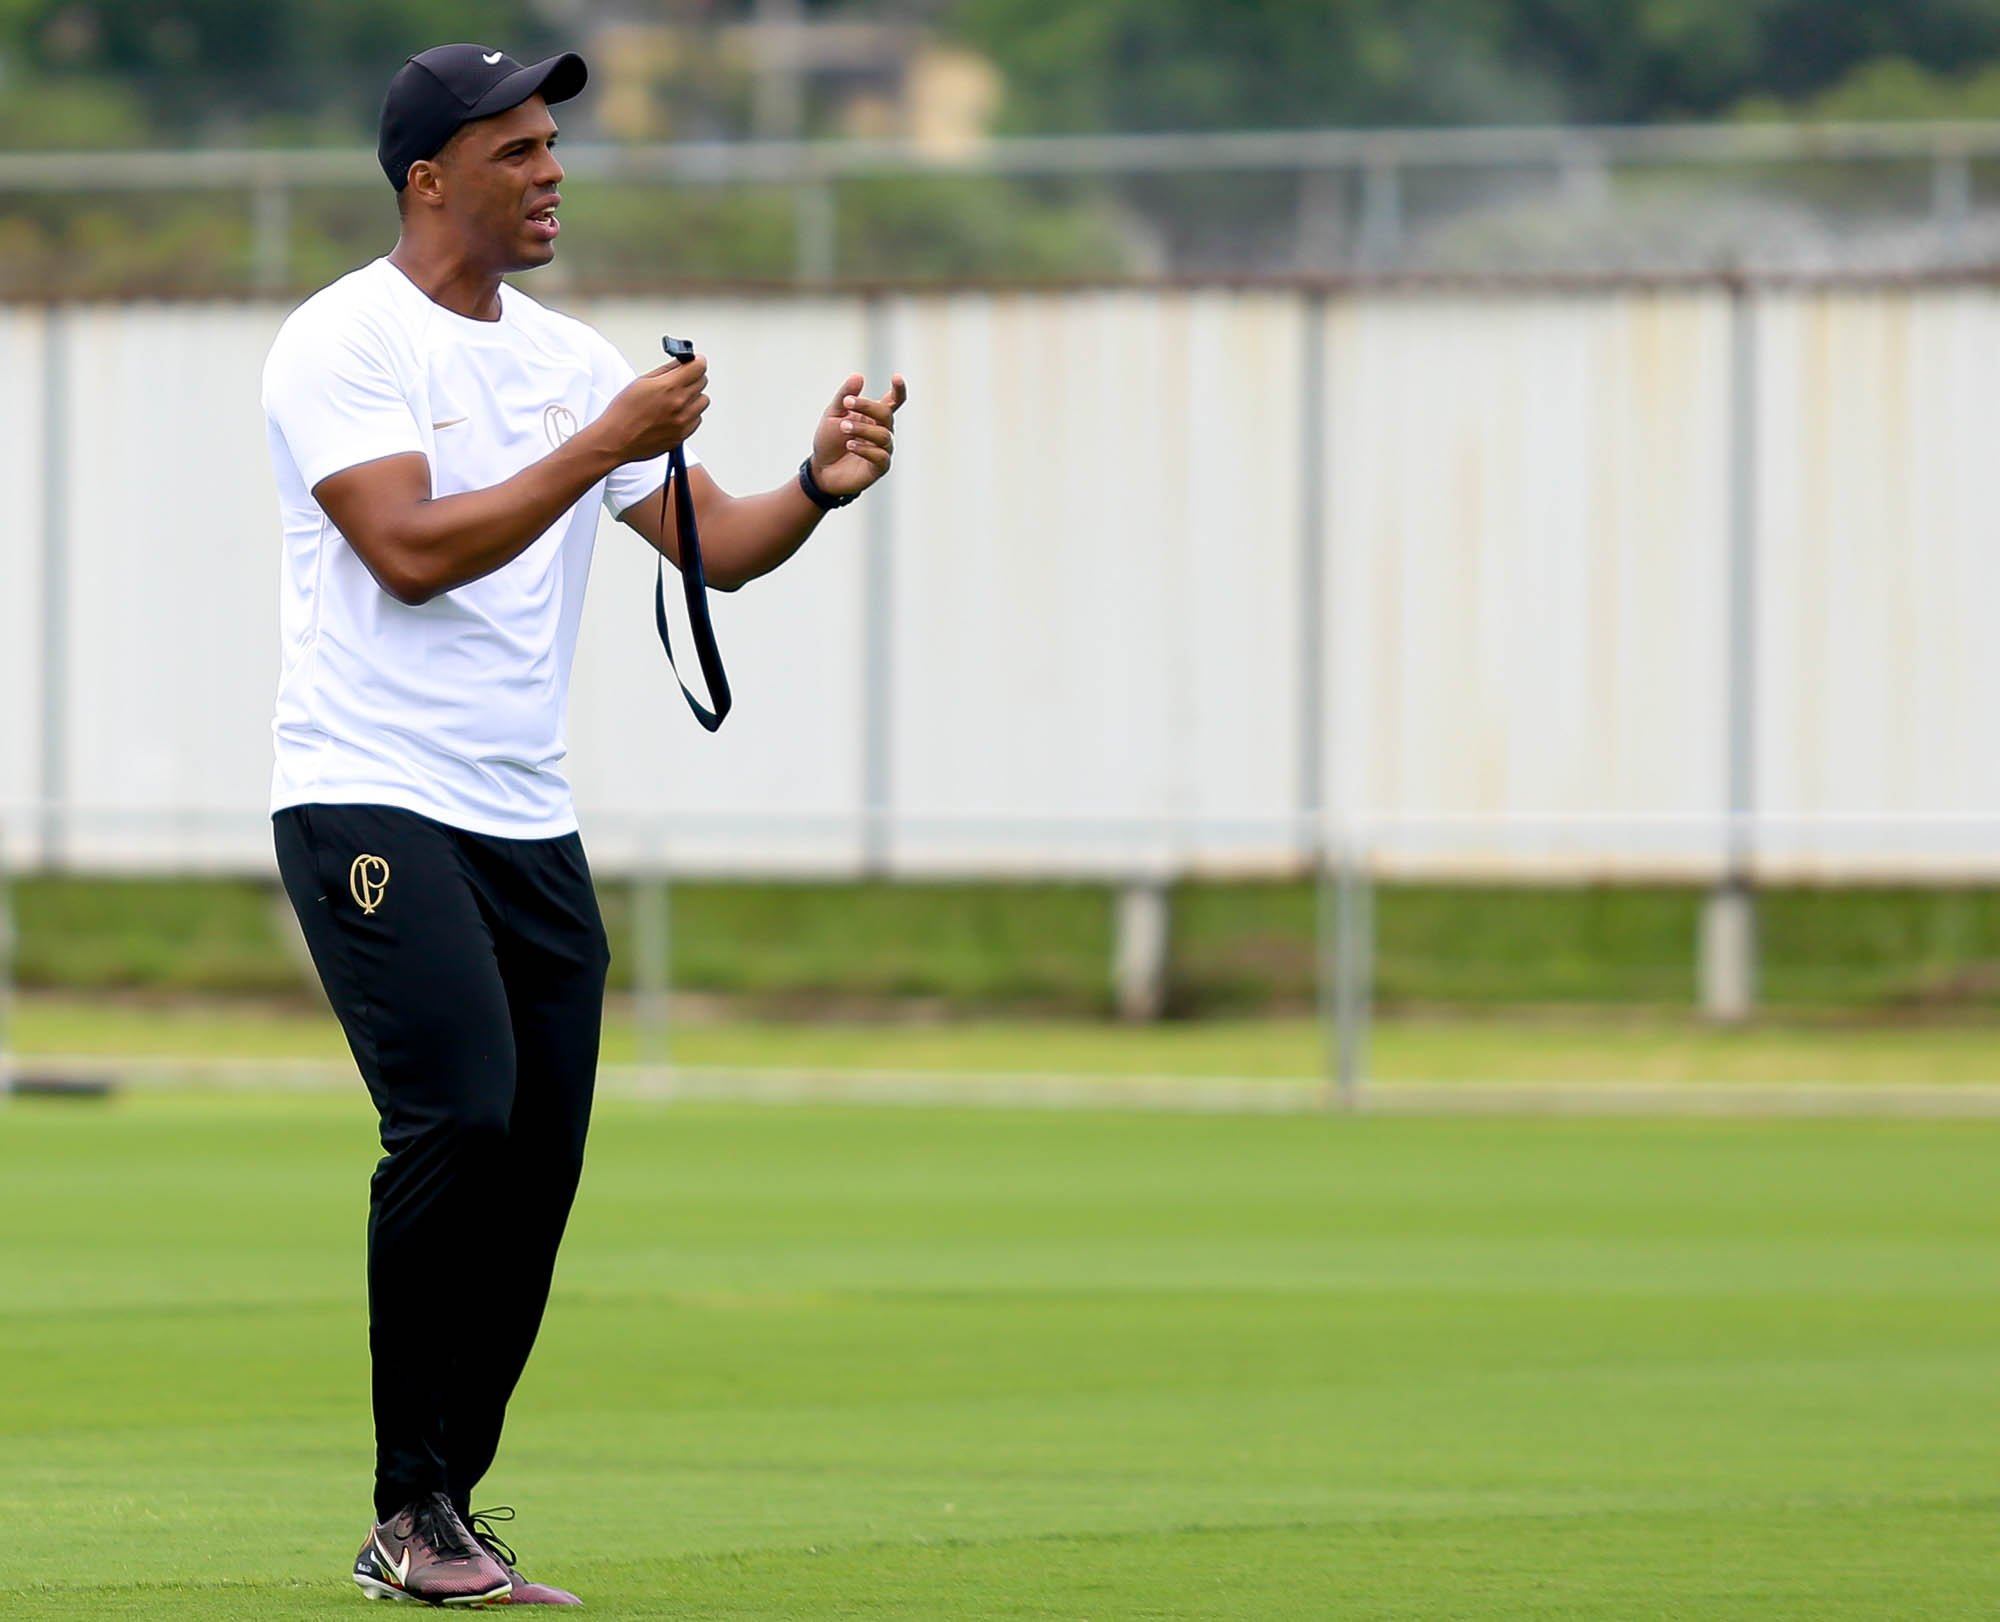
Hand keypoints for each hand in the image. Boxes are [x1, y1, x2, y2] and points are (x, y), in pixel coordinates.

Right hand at [598, 354, 708, 462]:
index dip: (696, 361)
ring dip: (693, 397)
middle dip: (693, 377)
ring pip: (703, 401)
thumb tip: (681, 362)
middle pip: (702, 382)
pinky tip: (674, 414)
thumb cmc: (623, 412)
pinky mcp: (683, 435)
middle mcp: (680, 404)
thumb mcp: (642, 382)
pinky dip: (690, 414)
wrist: (616, 440)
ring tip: (675, 400)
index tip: (693, 362)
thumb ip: (666, 370)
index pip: (699, 366)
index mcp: (669, 387)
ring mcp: (683, 421)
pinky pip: (697, 419)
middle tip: (679, 380)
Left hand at [808, 372, 907, 499]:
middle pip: (886, 414)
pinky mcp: (879, 468)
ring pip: (883, 435)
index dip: (898, 390)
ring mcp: (883, 450)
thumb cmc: (829, 440)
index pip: (893, 402)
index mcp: (874, 417)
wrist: (821, 470)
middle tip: (846, 404)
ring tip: (843, 427)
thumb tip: (858, 376)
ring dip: (862, 428)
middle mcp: (882, 431)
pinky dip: (864, 448)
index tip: (896, 377)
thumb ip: (845, 396)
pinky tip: (850, 445)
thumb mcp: (832, 415)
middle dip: (867, 406)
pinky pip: (880, 456)